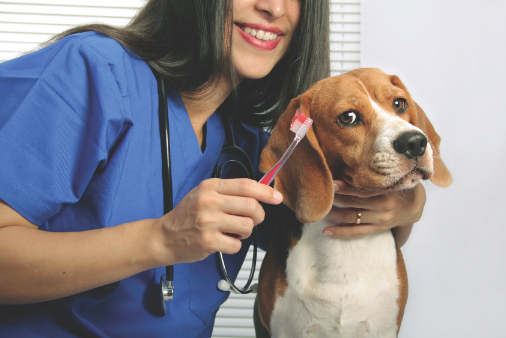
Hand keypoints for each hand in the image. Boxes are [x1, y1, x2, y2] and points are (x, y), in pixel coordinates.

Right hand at [152, 178, 282, 264]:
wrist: (164, 237)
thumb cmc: (187, 215)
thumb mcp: (204, 194)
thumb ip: (228, 192)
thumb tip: (260, 191)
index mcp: (210, 187)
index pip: (246, 185)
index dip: (265, 191)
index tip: (277, 197)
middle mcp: (209, 202)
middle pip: (251, 205)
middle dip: (258, 215)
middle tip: (251, 219)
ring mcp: (208, 222)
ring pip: (247, 225)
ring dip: (245, 231)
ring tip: (233, 231)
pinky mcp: (208, 241)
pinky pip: (237, 244)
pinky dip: (234, 245)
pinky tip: (223, 242)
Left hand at [322, 180, 425, 244]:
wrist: (415, 207)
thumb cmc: (400, 187)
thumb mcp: (395, 177)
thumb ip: (380, 173)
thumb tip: (360, 159)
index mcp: (387, 193)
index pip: (363, 190)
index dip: (347, 187)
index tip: (333, 183)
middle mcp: (383, 208)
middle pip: (354, 203)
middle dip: (336, 198)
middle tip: (321, 194)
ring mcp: (379, 221)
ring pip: (352, 218)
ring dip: (334, 214)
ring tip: (320, 210)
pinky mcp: (376, 229)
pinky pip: (356, 232)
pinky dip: (341, 232)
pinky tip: (326, 231)